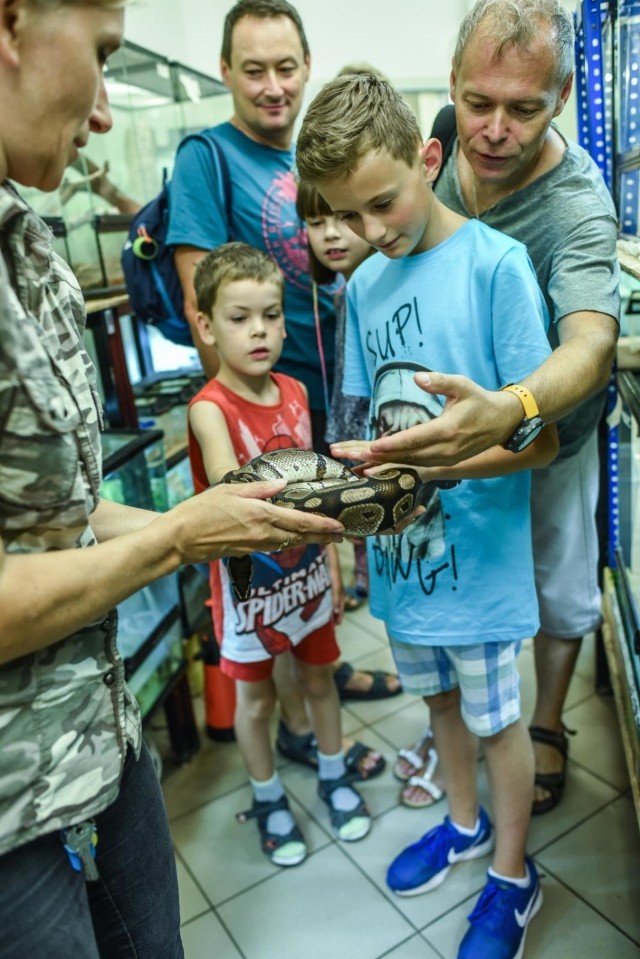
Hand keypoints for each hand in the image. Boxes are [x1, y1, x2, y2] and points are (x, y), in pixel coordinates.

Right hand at [167, 480, 343, 564]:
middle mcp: (262, 534)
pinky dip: (288, 542)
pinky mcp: (246, 552)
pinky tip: (292, 538)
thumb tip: (282, 485)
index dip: (322, 526)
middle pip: (300, 537)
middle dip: (322, 537)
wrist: (180, 538)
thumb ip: (260, 489)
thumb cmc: (201, 511)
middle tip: (341, 536)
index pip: (300, 522)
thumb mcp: (231, 490)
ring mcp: (254, 545)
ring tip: (323, 537)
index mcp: (261, 515)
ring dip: (307, 540)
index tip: (340, 527)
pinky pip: (273, 546)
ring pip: (288, 543)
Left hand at [363, 372, 520, 467]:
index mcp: (448, 430)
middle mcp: (446, 449)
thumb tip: (417, 377)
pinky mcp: (446, 464)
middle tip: (352, 457)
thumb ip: (439, 381)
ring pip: (410, 464)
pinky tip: (379, 468)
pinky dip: (397, 467)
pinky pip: (417, 466)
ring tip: (359, 464)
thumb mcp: (462, 385)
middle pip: (407, 455)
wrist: (502, 422)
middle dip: (378, 457)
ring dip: (384, 464)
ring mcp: (446, 459)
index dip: (391, 444)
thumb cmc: (479, 400)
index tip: (371, 447)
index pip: (414, 439)